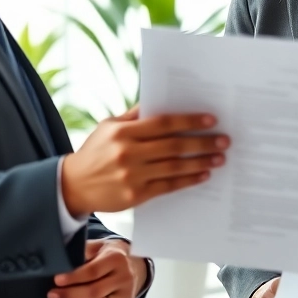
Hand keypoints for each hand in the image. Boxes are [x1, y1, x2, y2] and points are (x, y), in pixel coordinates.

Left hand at [48, 239, 147, 297]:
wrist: (135, 264)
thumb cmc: (110, 255)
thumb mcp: (99, 246)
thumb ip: (83, 251)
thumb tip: (62, 262)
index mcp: (116, 259)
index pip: (93, 271)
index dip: (73, 278)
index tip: (57, 280)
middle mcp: (124, 278)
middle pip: (94, 292)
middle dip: (70, 295)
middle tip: (53, 295)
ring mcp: (125, 295)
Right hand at [61, 106, 229, 215]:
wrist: (74, 185)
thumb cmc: (96, 151)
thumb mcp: (109, 127)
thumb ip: (135, 116)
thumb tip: (163, 102)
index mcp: (123, 132)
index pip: (163, 123)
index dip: (189, 121)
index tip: (211, 120)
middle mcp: (128, 153)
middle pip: (173, 146)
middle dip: (202, 143)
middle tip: (223, 141)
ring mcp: (132, 176)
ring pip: (174, 167)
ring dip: (200, 162)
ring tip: (219, 158)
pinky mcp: (135, 195)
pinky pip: (168, 186)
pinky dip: (188, 180)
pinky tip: (202, 175)